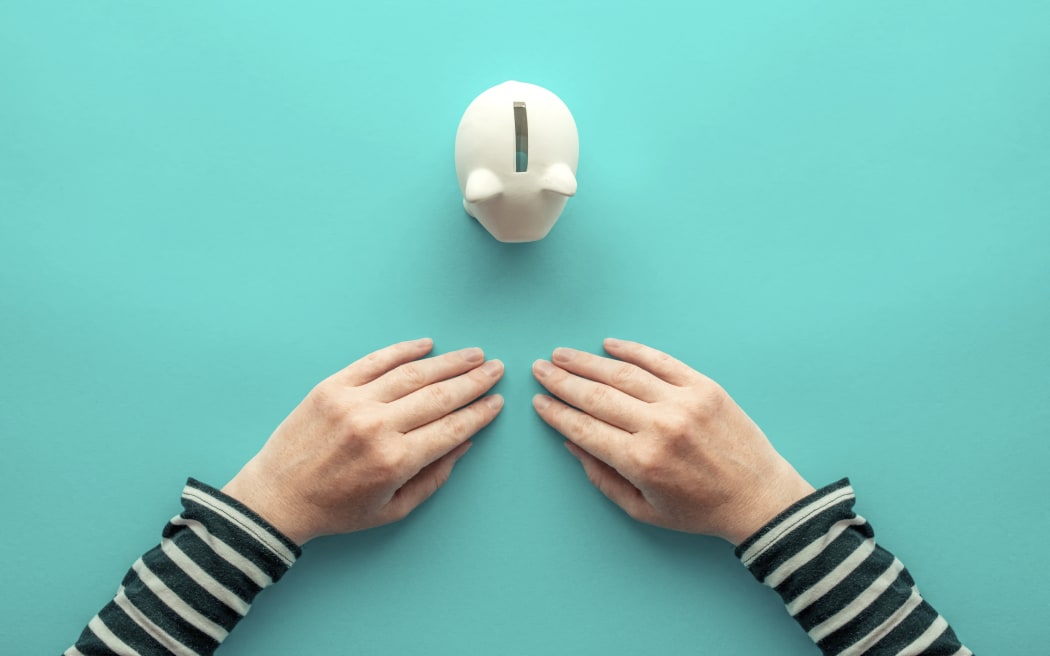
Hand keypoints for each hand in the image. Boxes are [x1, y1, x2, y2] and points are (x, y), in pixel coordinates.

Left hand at [222, 338, 503, 544]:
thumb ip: (433, 477)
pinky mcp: (332, 387)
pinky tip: (426, 345)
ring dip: (448, 362)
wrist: (277, 497)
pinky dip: (403, 350)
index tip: (497, 401)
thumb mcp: (392, 509)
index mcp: (394, 461)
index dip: (479, 413)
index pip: (451, 428)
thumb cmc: (337, 510)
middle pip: (439, 395)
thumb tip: (464, 443)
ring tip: (473, 354)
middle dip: (473, 381)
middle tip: (496, 369)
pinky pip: (375, 361)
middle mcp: (376, 426)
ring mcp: (353, 402)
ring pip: (412, 374)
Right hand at [532, 338, 812, 544]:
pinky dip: (632, 350)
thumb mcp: (642, 509)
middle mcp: (659, 426)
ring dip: (587, 361)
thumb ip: (602, 477)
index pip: (584, 428)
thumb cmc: (698, 510)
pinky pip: (661, 361)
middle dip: (563, 381)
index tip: (538, 400)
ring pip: (623, 373)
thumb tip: (571, 443)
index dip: (557, 412)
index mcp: (641, 461)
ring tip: (563, 354)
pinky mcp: (704, 386)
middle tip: (540, 368)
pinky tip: (608, 345)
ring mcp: (683, 402)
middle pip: (597, 395)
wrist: (758, 497)